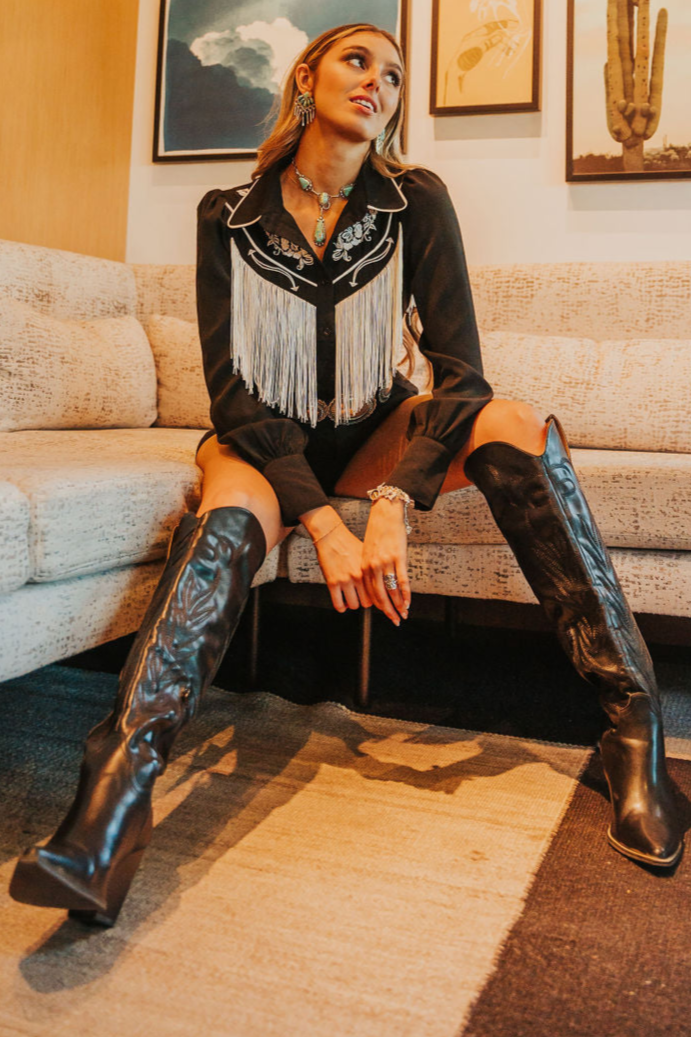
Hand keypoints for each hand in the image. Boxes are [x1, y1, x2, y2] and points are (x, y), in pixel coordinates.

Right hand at [301, 506, 370, 613]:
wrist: (331, 536)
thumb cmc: (348, 544)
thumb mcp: (366, 556)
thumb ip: (372, 570)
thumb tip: (380, 582)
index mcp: (368, 570)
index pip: (378, 592)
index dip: (378, 599)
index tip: (377, 602)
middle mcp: (358, 576)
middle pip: (367, 602)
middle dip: (364, 602)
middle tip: (361, 598)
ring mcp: (345, 580)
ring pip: (354, 605)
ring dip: (352, 604)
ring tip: (350, 598)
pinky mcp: (332, 583)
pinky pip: (338, 604)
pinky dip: (341, 607)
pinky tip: (341, 603)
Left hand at [362, 499, 410, 625]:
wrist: (385, 514)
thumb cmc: (378, 532)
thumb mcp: (368, 551)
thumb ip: (371, 567)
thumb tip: (377, 582)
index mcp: (365, 566)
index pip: (371, 592)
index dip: (379, 605)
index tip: (386, 613)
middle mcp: (373, 567)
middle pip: (380, 595)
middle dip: (389, 611)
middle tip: (395, 621)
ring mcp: (386, 563)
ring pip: (392, 591)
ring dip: (399, 606)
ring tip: (404, 615)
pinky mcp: (398, 558)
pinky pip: (402, 581)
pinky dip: (406, 594)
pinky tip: (408, 603)